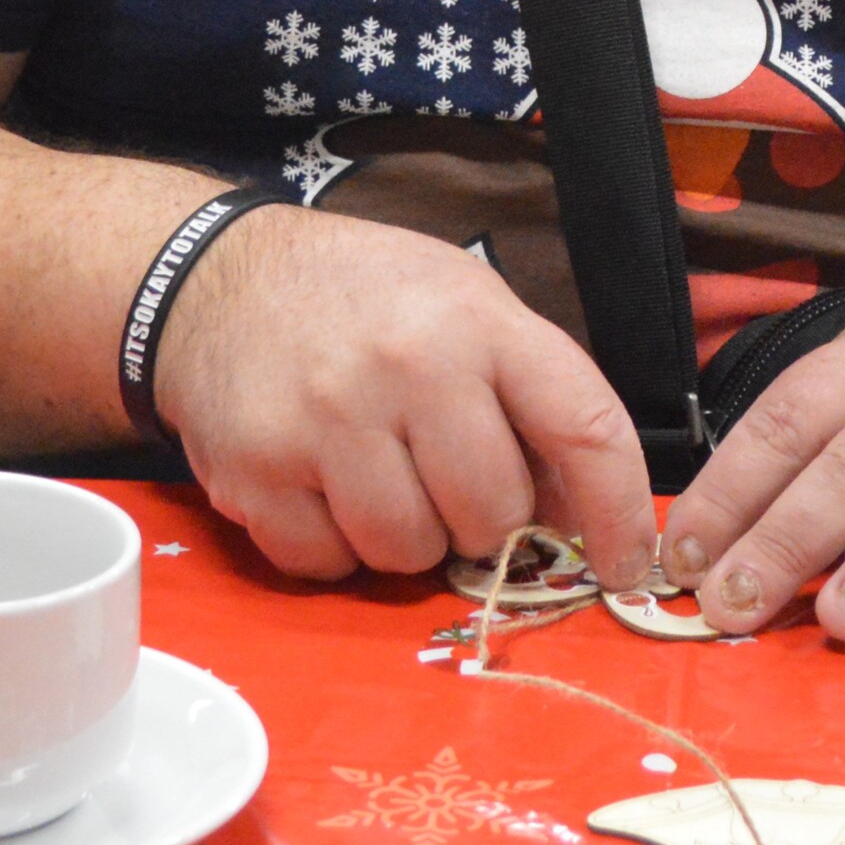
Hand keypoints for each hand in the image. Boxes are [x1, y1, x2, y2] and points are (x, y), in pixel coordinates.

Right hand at [154, 206, 655, 587]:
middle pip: (493, 512)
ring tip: (378, 475)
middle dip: (482, 519)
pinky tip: (319, 487)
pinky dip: (332, 547)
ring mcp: (326, 421)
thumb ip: (526, 398)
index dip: (621, 509)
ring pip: (410, 552)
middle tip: (444, 478)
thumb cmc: (361, 298)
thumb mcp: (463, 307)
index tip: (629, 563)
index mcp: (478, 321)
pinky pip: (327, 565)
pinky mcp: (256, 473)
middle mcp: (408, 366)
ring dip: (405, 537)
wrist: (215, 279)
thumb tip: (574, 517)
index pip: (585, 426)